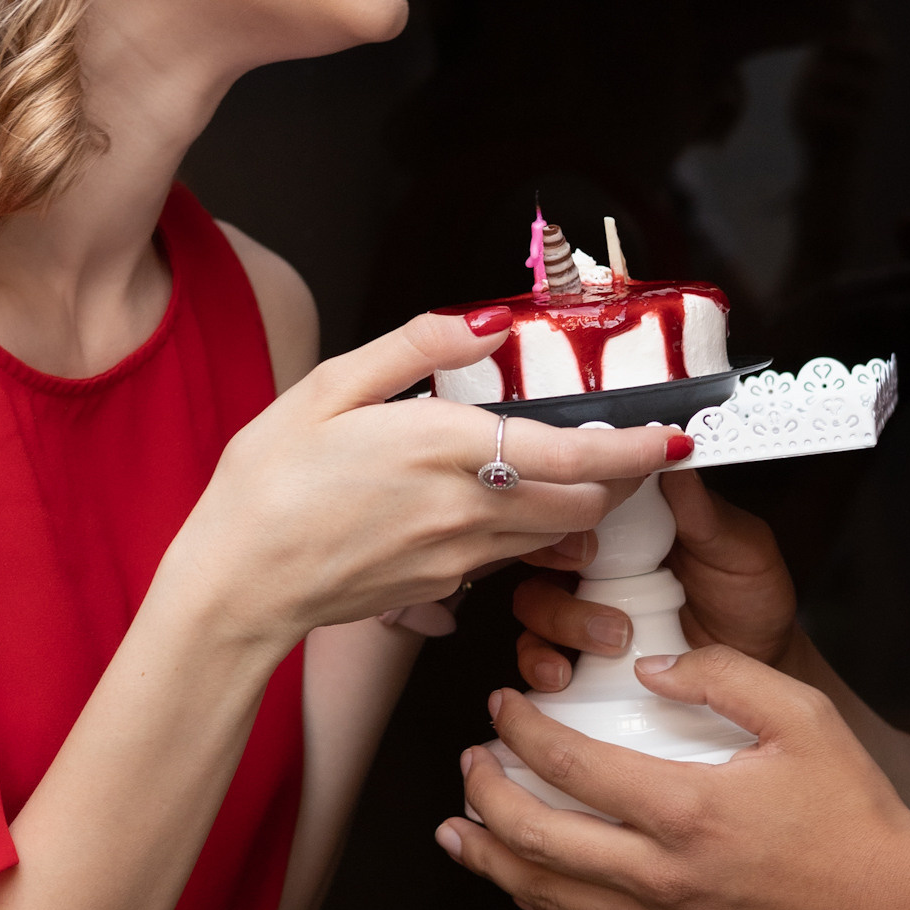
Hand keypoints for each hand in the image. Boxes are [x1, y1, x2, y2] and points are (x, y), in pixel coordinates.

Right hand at [183, 313, 687, 648]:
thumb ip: (415, 349)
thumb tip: (484, 320)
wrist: (236, 585)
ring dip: (579, 506)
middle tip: (629, 445)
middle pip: (585, 503)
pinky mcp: (443, 589)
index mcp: (443, 448)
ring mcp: (458, 558)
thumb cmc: (268, 483)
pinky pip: (508, 558)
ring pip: (554, 533)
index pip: (574, 455)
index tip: (673, 433)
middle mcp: (465, 509)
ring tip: (573, 470)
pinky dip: (528, 534)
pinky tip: (499, 505)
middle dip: (620, 477)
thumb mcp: (329, 388)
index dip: (637, 447)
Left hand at [437, 643, 909, 909]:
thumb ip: (722, 675)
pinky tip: (522, 882)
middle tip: (469, 764)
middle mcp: (662, 876)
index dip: (519, 731)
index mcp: (688, 810)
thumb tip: (648, 667)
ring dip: (492, 859)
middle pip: (535, 839)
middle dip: (484, 797)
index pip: (570, 766)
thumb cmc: (855, 811)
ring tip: (459, 830)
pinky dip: (539, 903)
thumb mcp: (802, 716)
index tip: (501, 706)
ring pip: (545, 897)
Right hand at [513, 469, 798, 694]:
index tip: (587, 524)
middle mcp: (599, 559)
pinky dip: (541, 662)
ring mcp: (584, 605)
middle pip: (541, 546)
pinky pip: (536, 652)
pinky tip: (568, 672)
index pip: (580, 499)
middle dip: (556, 565)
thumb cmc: (749, 601)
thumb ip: (706, 513)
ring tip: (612, 639)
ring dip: (559, 620)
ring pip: (533, 601)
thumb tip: (675, 459)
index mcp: (632, 521)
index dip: (569, 507)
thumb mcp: (740, 551)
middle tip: (596, 578)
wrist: (757, 664)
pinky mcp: (578, 652)